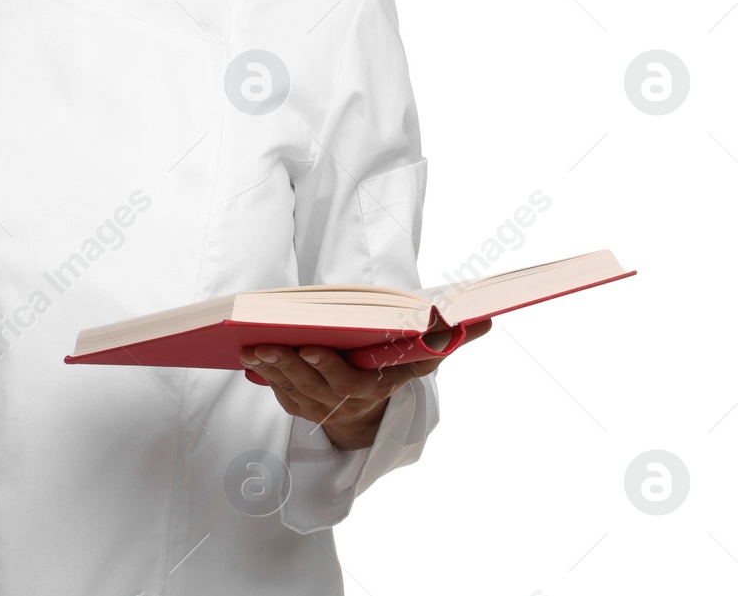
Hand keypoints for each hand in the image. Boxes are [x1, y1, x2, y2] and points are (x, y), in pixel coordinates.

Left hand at [240, 317, 491, 449]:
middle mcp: (342, 404)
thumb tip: (488, 320)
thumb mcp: (422, 362)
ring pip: (289, 389)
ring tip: (249, 345)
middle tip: (262, 342)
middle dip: (285, 364)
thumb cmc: (395, 372)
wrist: (373, 416)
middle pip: (309, 384)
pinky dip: (263, 377)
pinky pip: (278, 393)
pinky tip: (250, 356)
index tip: (308, 346)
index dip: (325, 366)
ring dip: (268, 369)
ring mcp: (318, 409)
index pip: (345, 381)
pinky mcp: (299, 407)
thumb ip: (448, 341)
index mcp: (370, 389)